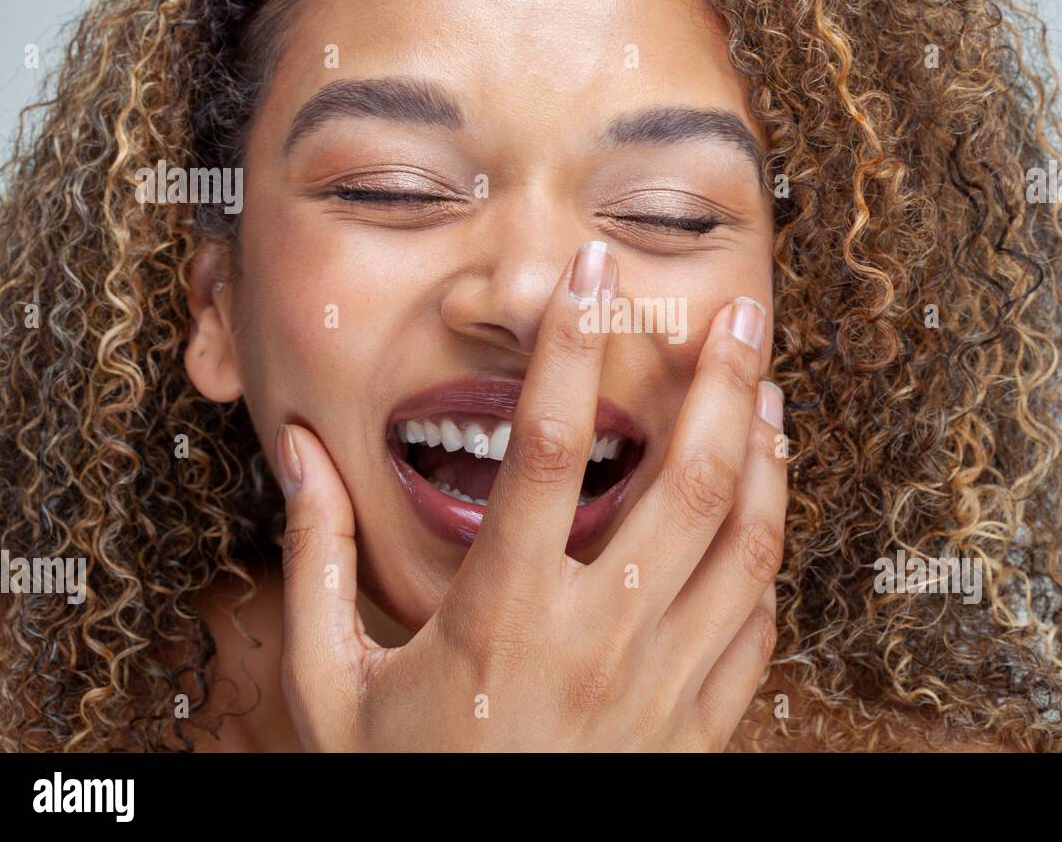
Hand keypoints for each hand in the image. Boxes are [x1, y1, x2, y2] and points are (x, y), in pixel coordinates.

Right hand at [276, 242, 786, 749]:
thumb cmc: (397, 784)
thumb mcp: (328, 682)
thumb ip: (317, 558)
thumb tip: (294, 453)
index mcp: (502, 612)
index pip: (552, 445)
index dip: (573, 347)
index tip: (589, 278)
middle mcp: (596, 639)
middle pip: (684, 480)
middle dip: (720, 382)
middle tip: (737, 311)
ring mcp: (659, 686)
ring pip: (740, 543)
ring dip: (763, 455)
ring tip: (768, 389)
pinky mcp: (695, 729)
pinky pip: (754, 625)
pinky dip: (767, 553)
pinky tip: (764, 507)